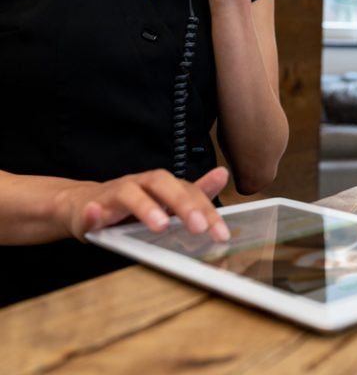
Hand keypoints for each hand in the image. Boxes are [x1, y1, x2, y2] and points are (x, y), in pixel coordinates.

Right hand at [54, 166, 229, 242]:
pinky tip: (94, 217)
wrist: (82, 204)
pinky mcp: (89, 208)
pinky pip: (90, 209)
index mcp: (161, 186)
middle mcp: (140, 184)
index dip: (206, 209)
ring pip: (129, 193)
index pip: (188, 191)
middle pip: (163, 184)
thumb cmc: (129, 207)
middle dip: (183, 204)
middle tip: (199, 227)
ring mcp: (114, 194)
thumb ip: (193, 194)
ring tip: (159, 225)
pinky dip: (92, 213)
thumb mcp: (164, 202)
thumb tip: (223, 174)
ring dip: (145, 207)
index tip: (222, 233)